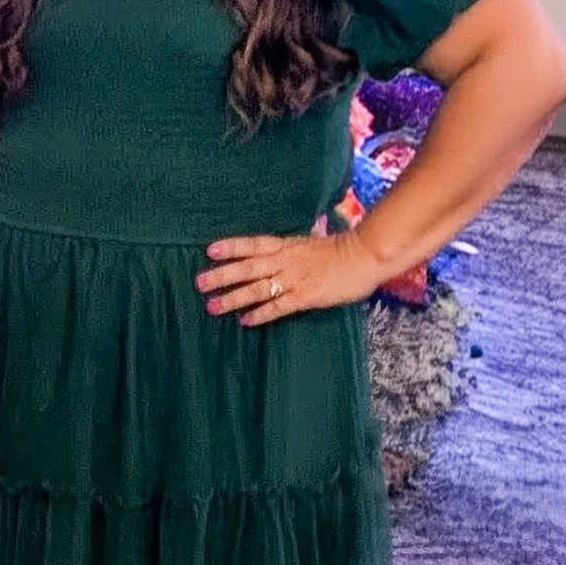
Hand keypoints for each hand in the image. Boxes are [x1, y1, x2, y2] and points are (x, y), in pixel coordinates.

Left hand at [196, 225, 384, 326]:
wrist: (365, 256)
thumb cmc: (342, 250)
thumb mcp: (311, 243)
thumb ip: (293, 249)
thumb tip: (280, 251)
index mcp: (287, 245)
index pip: (253, 244)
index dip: (231, 247)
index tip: (209, 250)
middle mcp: (285, 260)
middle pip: (247, 267)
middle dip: (222, 275)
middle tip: (200, 283)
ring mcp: (294, 278)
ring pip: (257, 288)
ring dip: (233, 298)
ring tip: (213, 306)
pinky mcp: (305, 296)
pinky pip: (277, 307)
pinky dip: (260, 314)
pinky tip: (245, 321)